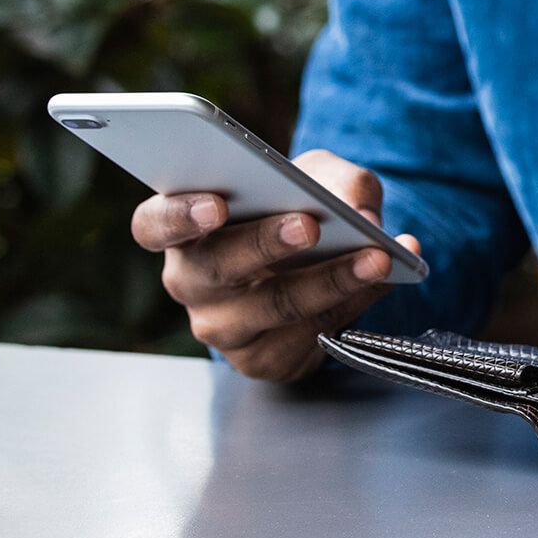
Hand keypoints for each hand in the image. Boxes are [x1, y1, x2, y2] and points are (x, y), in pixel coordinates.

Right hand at [131, 150, 419, 381]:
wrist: (324, 267)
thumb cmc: (303, 210)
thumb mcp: (320, 179)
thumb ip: (338, 181)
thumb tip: (362, 215)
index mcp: (183, 230)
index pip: (154, 225)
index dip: (180, 216)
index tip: (217, 204)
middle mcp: (191, 281)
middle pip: (216, 268)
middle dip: (266, 244)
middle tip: (310, 225)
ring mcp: (223, 326)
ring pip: (272, 307)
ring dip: (330, 281)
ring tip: (376, 257)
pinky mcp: (262, 359)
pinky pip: (308, 335)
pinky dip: (353, 303)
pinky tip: (382, 282)